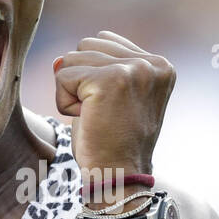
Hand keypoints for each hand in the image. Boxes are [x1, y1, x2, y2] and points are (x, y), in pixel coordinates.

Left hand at [53, 30, 175, 176]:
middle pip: (87, 44)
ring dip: (72, 91)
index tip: (113, 107)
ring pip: (72, 58)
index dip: (94, 75)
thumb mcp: (115, 96)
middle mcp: (152, 63)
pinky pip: (62, 76)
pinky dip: (64, 102)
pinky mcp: (109, 80)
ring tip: (96, 116)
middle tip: (102, 113)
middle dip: (82, 79)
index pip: (105, 41)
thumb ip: (97, 68)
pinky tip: (87, 120)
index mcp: (160, 66)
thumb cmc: (113, 143)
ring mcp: (133, 70)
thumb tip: (57, 59)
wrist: (119, 178)